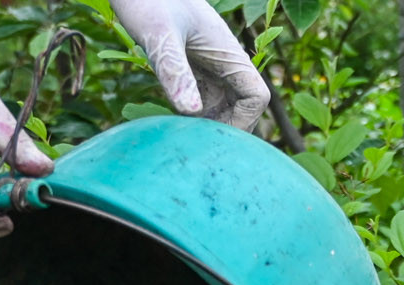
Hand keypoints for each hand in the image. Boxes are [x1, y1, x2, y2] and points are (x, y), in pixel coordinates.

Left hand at [112, 0, 269, 128]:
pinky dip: (188, 117)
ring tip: (177, 141)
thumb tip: (191, 113)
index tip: (213, 139)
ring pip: (219, 108)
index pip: (255, 96)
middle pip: (241, 108)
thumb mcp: (160, 35)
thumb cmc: (148, 0)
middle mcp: (222, 62)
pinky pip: (199, 101)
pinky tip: (166, 125)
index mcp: (227, 52)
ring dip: (205, 128)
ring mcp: (207, 66)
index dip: (243, 122)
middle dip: (223, 131)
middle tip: (192, 149)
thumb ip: (174, 71)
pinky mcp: (189, 69)